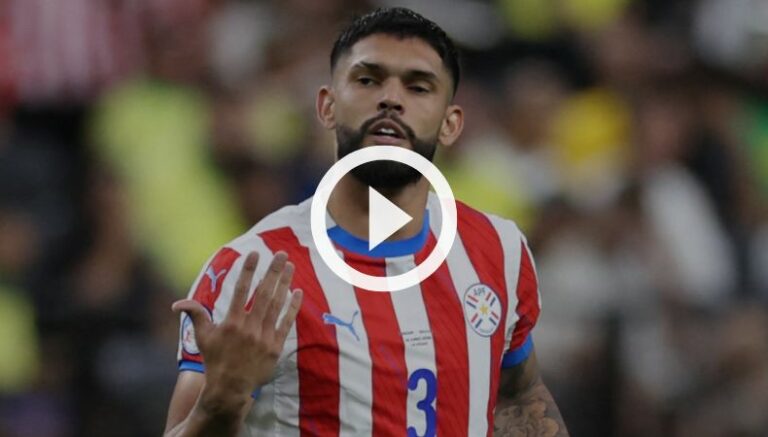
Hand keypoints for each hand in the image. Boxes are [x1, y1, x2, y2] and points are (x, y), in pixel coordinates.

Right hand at [172, 251, 302, 409]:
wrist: (230, 389)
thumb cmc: (215, 360)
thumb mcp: (202, 337)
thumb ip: (195, 315)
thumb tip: (176, 304)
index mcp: (232, 323)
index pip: (241, 290)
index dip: (249, 270)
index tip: (255, 253)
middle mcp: (249, 328)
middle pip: (264, 293)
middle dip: (273, 271)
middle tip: (282, 254)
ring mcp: (264, 337)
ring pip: (277, 305)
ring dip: (284, 284)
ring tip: (290, 266)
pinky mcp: (275, 347)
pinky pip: (286, 323)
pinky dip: (292, 307)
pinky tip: (298, 292)